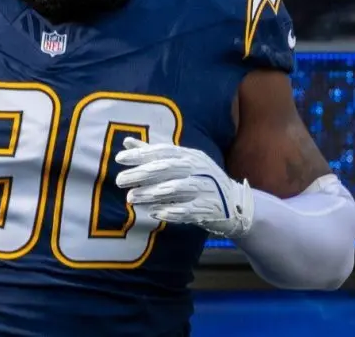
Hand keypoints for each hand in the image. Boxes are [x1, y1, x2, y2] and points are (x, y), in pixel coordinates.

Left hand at [114, 138, 253, 237]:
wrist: (234, 204)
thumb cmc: (200, 181)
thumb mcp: (180, 163)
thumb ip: (153, 153)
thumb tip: (126, 142)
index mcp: (190, 155)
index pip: (163, 151)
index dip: (141, 154)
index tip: (120, 158)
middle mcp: (198, 168)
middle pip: (167, 168)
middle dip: (142, 173)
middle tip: (120, 180)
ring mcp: (205, 188)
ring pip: (175, 188)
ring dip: (151, 193)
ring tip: (131, 198)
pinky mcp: (208, 208)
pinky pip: (188, 210)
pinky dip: (170, 211)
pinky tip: (154, 212)